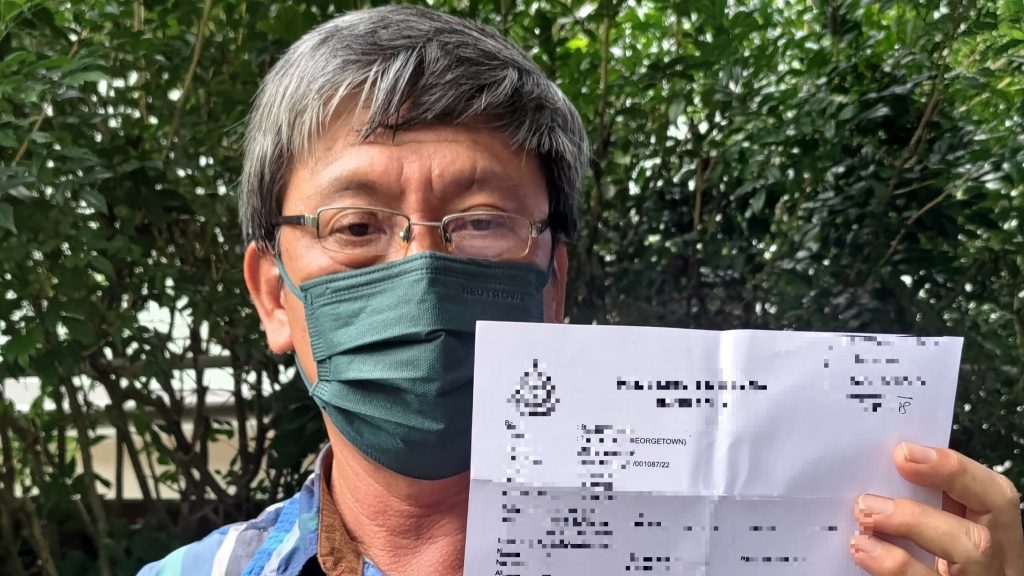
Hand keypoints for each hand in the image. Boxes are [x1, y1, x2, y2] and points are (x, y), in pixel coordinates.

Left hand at [850, 442, 1023, 575]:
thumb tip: (881, 480)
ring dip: (900, 560)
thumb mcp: (949, 531)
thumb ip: (931, 508)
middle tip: (866, 504)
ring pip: (956, 572)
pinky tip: (864, 558)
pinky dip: (893, 575)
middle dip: (920, 518)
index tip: (903, 452)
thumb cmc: (941, 559)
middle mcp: (995, 571)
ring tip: (860, 539)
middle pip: (977, 543)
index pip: (996, 498)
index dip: (954, 470)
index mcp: (998, 539)